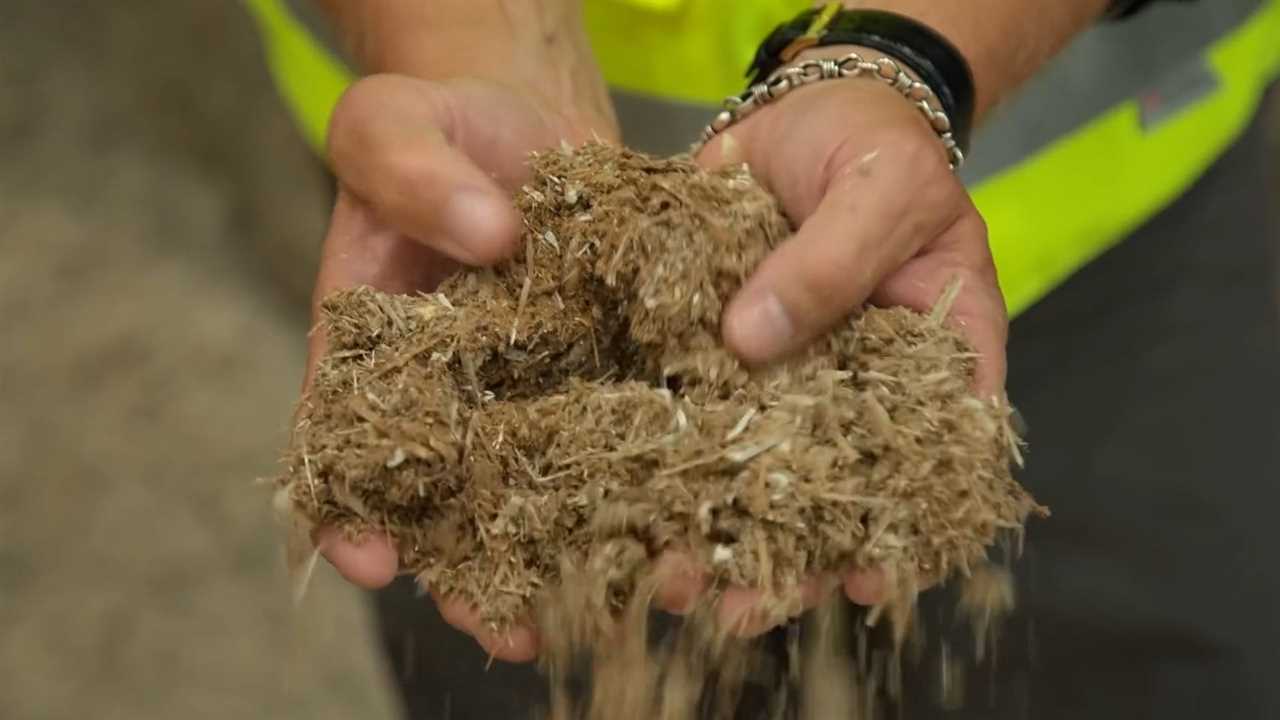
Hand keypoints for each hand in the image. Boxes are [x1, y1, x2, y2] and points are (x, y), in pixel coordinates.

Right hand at [305, 73, 617, 662]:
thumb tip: (486, 240)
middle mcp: (455, 391)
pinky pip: (626, 432)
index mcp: (375, 349)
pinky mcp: (605, 373)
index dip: (350, 509)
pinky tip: (692, 520)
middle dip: (479, 574)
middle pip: (456, 499)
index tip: (374, 562)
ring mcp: (533, 390)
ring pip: (549, 488)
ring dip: (581, 552)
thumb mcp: (395, 123)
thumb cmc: (442, 123)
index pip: (344, 442)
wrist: (532, 121)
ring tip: (627, 598)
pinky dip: (652, 479)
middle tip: (514, 634)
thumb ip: (412, 175)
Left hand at [653, 51, 1007, 633]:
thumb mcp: (879, 192)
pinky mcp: (717, 355)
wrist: (810, 110)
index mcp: (931, 361)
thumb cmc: (875, 146)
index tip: (857, 583)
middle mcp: (857, 389)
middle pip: (829, 491)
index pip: (928, 465)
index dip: (899, 534)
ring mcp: (786, 378)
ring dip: (710, 527)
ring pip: (752, 467)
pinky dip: (660, 460)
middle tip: (733, 609)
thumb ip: (830, 263)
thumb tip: (750, 340)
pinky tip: (622, 505)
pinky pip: (692, 412)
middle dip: (782, 556)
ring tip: (666, 581)